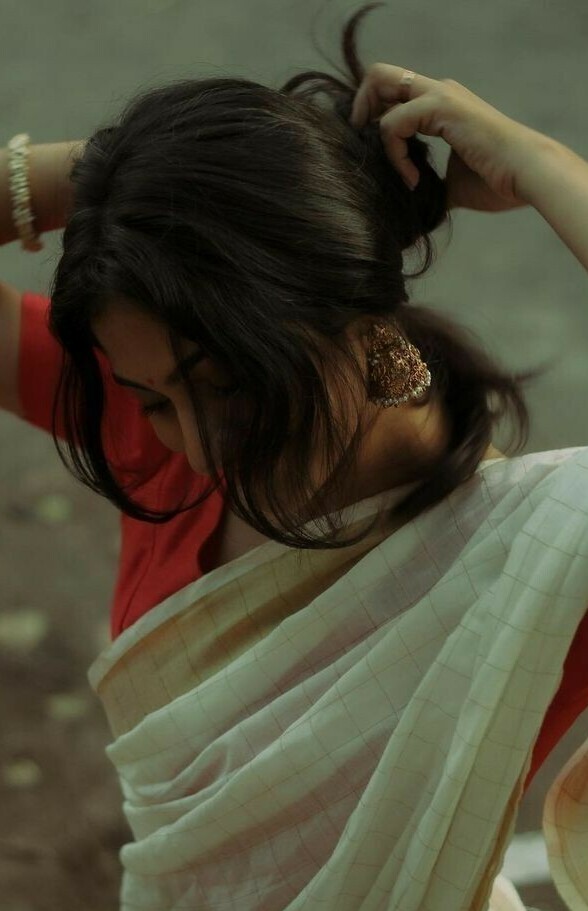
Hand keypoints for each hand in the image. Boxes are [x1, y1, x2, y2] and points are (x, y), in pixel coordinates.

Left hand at [349, 64, 548, 211]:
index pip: (390, 94)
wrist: (526, 175)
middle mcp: (437, 91)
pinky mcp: (440, 106)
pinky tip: (413, 180)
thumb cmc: (496, 182)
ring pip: (379, 87)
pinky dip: (394, 154)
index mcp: (440, 104)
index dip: (373, 119)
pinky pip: (393, 122)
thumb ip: (429, 186)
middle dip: (361, 110)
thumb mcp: (452, 185)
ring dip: (377, 138)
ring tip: (403, 176)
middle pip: (379, 75)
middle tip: (367, 150)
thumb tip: (413, 211)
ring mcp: (439, 94)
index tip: (376, 158)